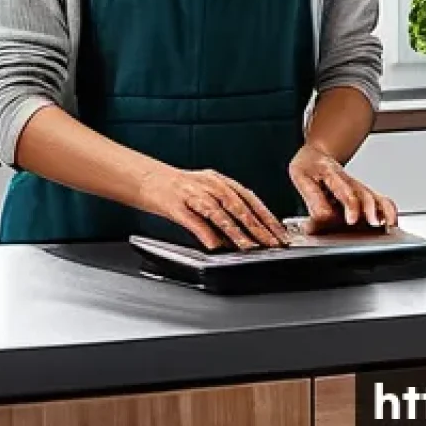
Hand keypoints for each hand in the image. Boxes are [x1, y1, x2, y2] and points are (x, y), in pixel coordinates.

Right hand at [139, 166, 290, 250]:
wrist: (146, 178)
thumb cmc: (176, 187)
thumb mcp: (204, 192)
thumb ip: (223, 209)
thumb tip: (243, 232)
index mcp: (218, 180)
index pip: (249, 198)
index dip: (266, 215)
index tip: (280, 232)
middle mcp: (209, 184)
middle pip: (238, 206)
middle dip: (258, 226)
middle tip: (272, 243)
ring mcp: (193, 194)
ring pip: (219, 213)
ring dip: (237, 232)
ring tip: (250, 247)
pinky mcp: (176, 205)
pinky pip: (194, 221)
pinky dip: (206, 233)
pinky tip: (215, 245)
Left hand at [288, 145, 397, 230]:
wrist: (317, 155)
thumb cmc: (309, 166)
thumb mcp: (300, 176)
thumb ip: (311, 198)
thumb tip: (321, 218)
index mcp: (331, 173)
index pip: (343, 189)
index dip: (350, 204)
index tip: (352, 220)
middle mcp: (349, 181)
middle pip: (364, 194)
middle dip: (370, 209)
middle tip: (373, 223)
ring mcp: (358, 187)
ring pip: (376, 197)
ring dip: (384, 211)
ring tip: (388, 225)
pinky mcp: (363, 194)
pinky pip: (381, 201)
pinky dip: (388, 211)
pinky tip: (390, 222)